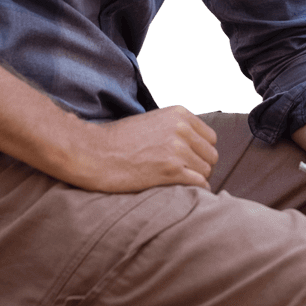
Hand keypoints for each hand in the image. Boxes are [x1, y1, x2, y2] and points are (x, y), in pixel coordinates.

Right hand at [76, 105, 217, 192]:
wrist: (95, 153)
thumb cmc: (118, 140)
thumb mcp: (152, 121)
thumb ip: (175, 128)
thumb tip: (193, 145)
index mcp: (179, 114)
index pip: (210, 138)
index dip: (200, 151)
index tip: (189, 160)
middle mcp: (182, 129)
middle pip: (211, 155)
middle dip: (200, 166)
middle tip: (184, 175)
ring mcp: (178, 150)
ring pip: (206, 171)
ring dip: (195, 179)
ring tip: (178, 183)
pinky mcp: (171, 171)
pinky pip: (199, 184)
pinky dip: (195, 190)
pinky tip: (181, 191)